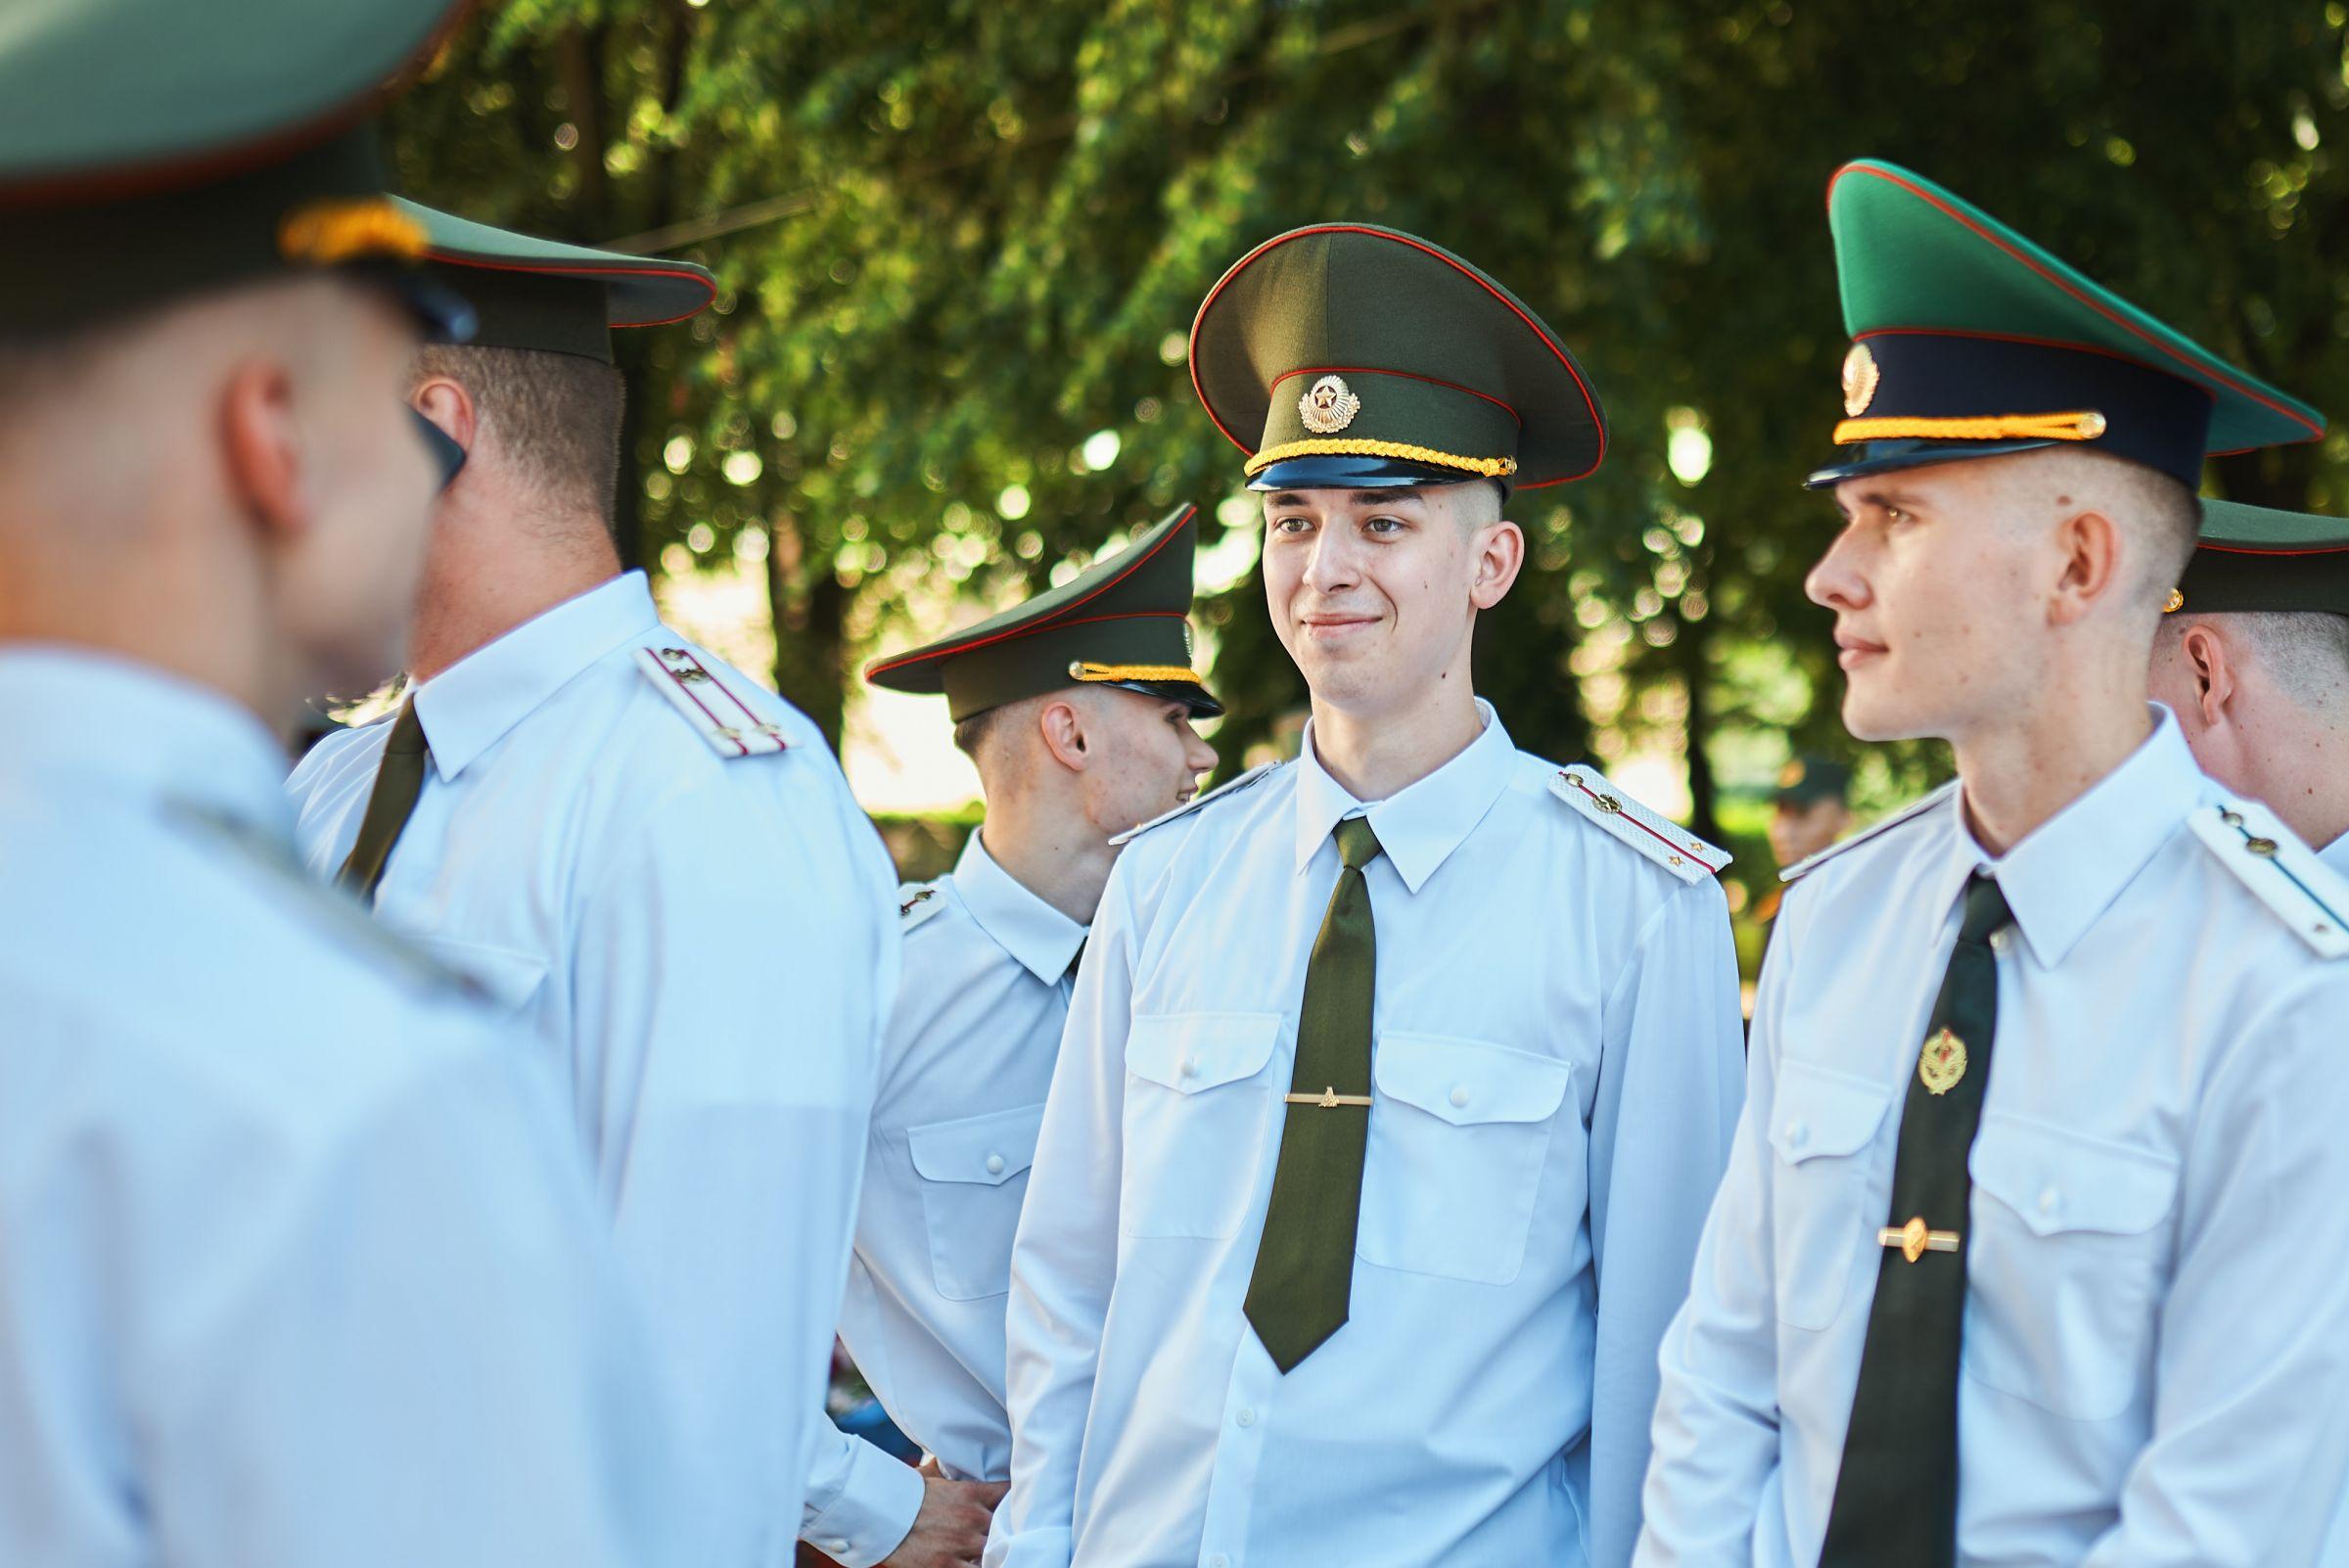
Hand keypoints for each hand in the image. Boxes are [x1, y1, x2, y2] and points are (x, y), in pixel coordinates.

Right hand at [877, 1467, 1007, 1567]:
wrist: (879, 1516)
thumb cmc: (902, 1494)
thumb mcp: (928, 1476)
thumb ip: (946, 1471)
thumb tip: (948, 1457)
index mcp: (970, 1494)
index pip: (1006, 1493)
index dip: (1012, 1499)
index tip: (1013, 1503)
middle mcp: (972, 1518)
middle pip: (1005, 1527)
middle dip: (1003, 1530)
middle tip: (1004, 1532)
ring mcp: (962, 1544)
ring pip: (994, 1553)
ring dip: (993, 1553)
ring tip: (994, 1552)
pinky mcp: (948, 1566)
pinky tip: (981, 1565)